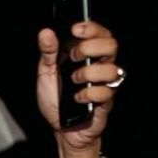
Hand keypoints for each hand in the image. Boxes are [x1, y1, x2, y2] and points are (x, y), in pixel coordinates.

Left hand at [36, 21, 119, 157]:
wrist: (61, 130)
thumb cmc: (56, 101)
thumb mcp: (46, 74)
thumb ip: (47, 53)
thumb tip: (45, 33)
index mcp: (88, 56)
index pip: (100, 33)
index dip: (92, 27)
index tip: (75, 29)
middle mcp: (100, 67)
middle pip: (111, 45)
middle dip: (89, 47)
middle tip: (72, 57)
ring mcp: (105, 85)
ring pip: (112, 69)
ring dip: (89, 72)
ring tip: (74, 81)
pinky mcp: (106, 102)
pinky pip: (106, 92)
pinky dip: (88, 94)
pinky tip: (77, 98)